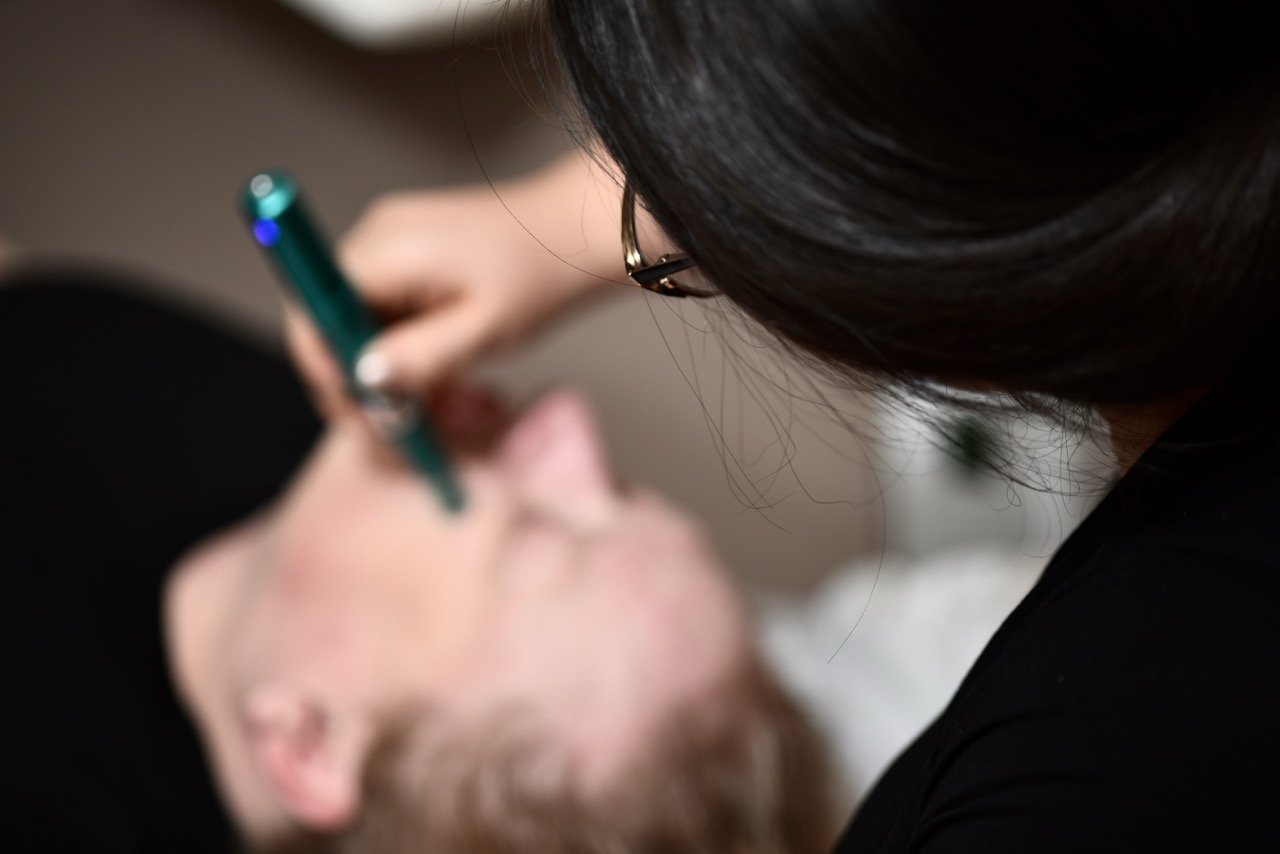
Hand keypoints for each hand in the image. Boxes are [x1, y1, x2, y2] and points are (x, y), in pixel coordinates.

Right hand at [285, 151, 626, 421]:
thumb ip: (420, 357)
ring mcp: (391, 243)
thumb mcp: (484, 330)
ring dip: (386, 371)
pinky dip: (404, 349)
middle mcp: (376, 238)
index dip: (326, 371)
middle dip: (359, 381)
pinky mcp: (409, 255)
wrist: (580, 231)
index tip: (361, 415)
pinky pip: (385, 311)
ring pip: (359, 323)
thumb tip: (362, 378)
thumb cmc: (541, 275)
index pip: (315, 314)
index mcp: (386, 249)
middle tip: (399, 429)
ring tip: (434, 408)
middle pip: (331, 322)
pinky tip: (441, 378)